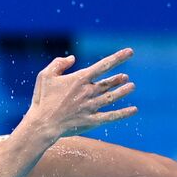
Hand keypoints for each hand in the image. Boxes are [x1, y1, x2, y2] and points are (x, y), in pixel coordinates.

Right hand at [19, 48, 137, 138]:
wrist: (42, 124)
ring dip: (123, 92)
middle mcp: (88, 92)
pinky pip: (111, 116)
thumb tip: (72, 58)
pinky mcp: (92, 121)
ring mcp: (91, 107)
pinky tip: (134, 110)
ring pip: (111, 97)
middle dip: (118, 79)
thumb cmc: (42, 99)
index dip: (118, 57)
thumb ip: (58, 64)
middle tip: (126, 78)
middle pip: (108, 83)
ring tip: (131, 86)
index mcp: (79, 79)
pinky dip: (123, 113)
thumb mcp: (45, 76)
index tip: (130, 52)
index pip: (103, 65)